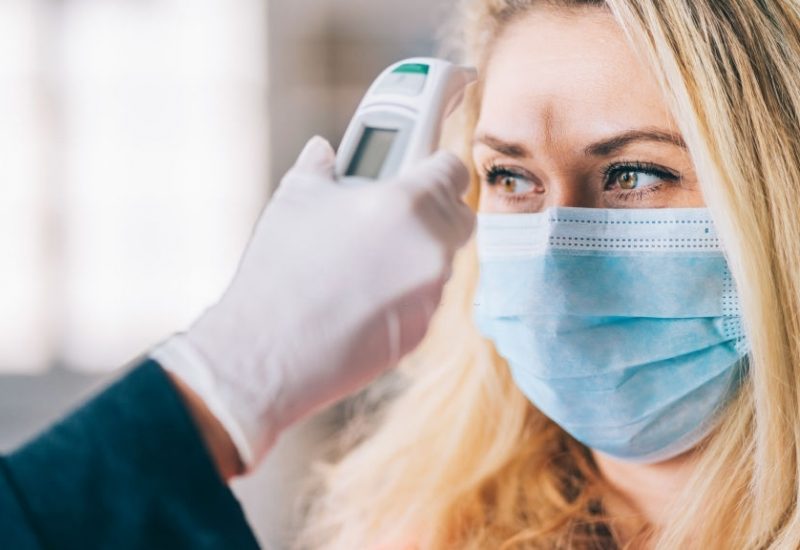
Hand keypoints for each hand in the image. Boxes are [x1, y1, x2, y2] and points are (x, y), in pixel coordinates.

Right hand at [152, 136, 474, 471]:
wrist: (268, 352)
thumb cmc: (280, 270)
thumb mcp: (294, 199)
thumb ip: (320, 166)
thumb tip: (323, 151)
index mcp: (407, 204)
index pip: (452, 169)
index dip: (434, 164)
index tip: (419, 168)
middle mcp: (430, 248)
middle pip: (459, 216)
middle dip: (434, 209)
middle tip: (393, 211)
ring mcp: (431, 294)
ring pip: (443, 259)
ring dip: (418, 251)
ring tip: (367, 258)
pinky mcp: (421, 331)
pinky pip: (427, 297)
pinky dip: (407, 289)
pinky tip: (363, 294)